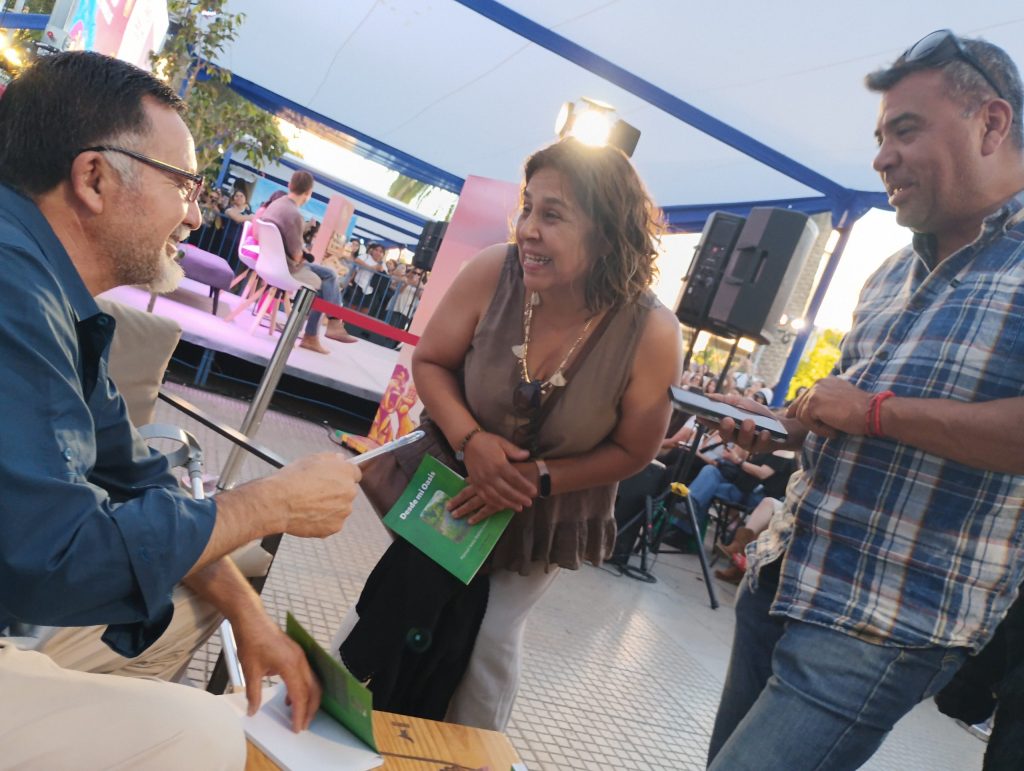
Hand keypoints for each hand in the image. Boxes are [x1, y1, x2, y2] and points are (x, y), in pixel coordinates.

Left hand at [231, 613, 321, 731]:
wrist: (252, 619)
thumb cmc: (251, 641)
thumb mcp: (250, 670)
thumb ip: (253, 693)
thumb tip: (252, 711)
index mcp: (290, 665)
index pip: (300, 695)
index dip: (300, 714)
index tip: (297, 728)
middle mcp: (300, 661)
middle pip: (314, 690)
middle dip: (310, 709)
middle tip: (303, 725)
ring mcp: (301, 656)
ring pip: (313, 682)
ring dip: (309, 700)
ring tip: (299, 715)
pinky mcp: (297, 654)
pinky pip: (307, 675)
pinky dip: (303, 689)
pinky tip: (290, 697)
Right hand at [272, 453, 360, 537]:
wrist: (278, 503)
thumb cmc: (291, 481)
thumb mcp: (311, 459)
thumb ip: (330, 458)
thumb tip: (339, 459)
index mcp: (345, 473)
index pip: (355, 473)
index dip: (343, 475)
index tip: (337, 478)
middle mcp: (348, 492)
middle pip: (347, 492)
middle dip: (336, 492)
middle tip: (317, 493)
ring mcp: (343, 511)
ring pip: (340, 508)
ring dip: (330, 507)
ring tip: (309, 505)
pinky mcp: (335, 527)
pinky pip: (332, 522)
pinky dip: (323, 520)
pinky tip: (309, 515)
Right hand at [460, 432, 535, 511]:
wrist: (468, 443)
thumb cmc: (487, 442)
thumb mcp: (502, 442)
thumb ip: (514, 451)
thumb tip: (527, 455)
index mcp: (499, 464)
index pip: (515, 478)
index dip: (525, 486)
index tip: (534, 491)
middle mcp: (490, 475)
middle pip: (506, 491)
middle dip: (519, 498)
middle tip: (529, 503)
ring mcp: (482, 481)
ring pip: (496, 497)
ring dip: (508, 503)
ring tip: (519, 508)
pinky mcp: (476, 484)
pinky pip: (485, 497)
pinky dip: (494, 503)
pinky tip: (503, 507)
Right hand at [705, 394, 794, 453]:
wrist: (782, 428)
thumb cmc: (759, 415)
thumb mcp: (744, 403)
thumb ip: (728, 400)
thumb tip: (710, 396)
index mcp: (729, 425)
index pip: (713, 423)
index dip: (706, 420)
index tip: (700, 415)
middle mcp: (735, 437)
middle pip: (725, 436)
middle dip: (725, 428)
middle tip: (727, 420)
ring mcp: (748, 444)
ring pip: (742, 441)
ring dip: (745, 431)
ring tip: (749, 421)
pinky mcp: (760, 448)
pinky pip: (760, 445)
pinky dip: (762, 437)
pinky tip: (765, 432)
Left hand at [787, 377, 870, 437]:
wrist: (873, 412)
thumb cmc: (862, 411)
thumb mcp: (841, 401)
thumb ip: (826, 400)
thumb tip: (809, 409)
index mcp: (825, 381)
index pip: (805, 395)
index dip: (798, 407)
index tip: (791, 415)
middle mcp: (818, 383)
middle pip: (800, 405)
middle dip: (807, 420)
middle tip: (823, 429)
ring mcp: (815, 392)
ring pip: (803, 416)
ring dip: (817, 427)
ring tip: (834, 430)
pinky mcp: (813, 404)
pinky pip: (807, 422)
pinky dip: (819, 430)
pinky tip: (833, 431)